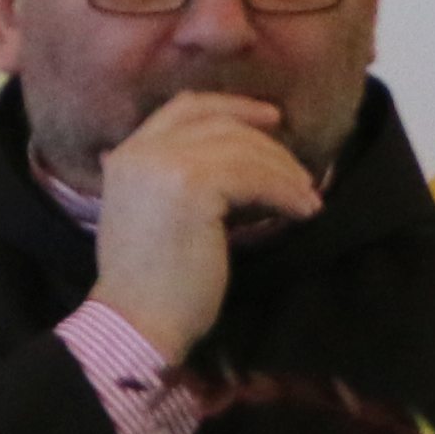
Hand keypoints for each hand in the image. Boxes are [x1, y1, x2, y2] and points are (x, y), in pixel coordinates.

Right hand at [91, 90, 321, 367]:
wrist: (136, 326)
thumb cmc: (153, 287)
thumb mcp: (157, 217)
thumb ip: (179, 181)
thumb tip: (240, 164)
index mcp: (126, 155)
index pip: (185, 107)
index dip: (232, 107)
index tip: (271, 119)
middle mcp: (142, 151)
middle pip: (218, 122)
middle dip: (266, 142)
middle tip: (301, 169)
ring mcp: (165, 165)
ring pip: (242, 149)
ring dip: (284, 172)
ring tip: (308, 199)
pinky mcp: (193, 187)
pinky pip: (255, 177)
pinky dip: (286, 192)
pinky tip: (303, 211)